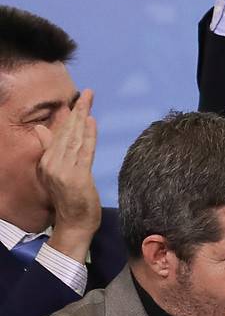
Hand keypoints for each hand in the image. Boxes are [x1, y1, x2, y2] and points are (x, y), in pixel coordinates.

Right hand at [37, 88, 99, 264]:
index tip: (79, 100)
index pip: (60, 133)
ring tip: (89, 101)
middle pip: (67, 132)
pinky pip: (84, 152)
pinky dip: (88, 136)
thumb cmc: (69, 199)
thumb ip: (51, 150)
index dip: (70, 116)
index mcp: (47, 161)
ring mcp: (64, 169)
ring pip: (75, 139)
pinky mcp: (77, 176)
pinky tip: (91, 122)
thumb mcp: (56, 172)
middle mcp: (53, 163)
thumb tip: (41, 130)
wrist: (73, 223)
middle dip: (77, 111)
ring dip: (83, 118)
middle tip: (87, 92)